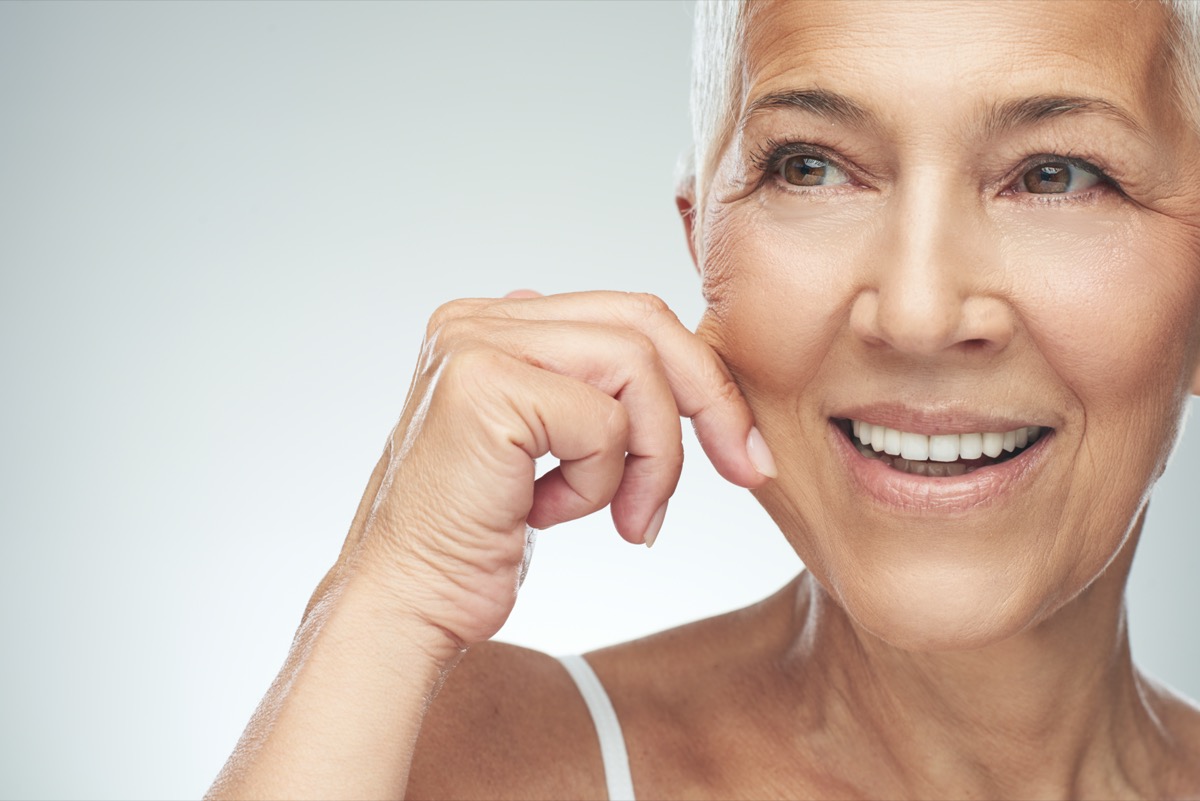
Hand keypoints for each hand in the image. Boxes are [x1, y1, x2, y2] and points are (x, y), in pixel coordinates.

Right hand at [316, 290, 775, 660]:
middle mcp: (476, 319)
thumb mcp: (540, 448)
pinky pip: (605, 423)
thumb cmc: (473, 538)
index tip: (738, 446)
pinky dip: (601, 484)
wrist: (406, 603)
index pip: (626, 316)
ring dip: (649, 458)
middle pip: (642, 321)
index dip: (697, 377)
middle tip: (744, 467)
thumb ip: (577, 389)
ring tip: (621, 516)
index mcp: (489, 323)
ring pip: (635, 369)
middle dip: (709, 398)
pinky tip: (545, 515)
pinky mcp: (486, 388)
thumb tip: (653, 359)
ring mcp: (475, 346)